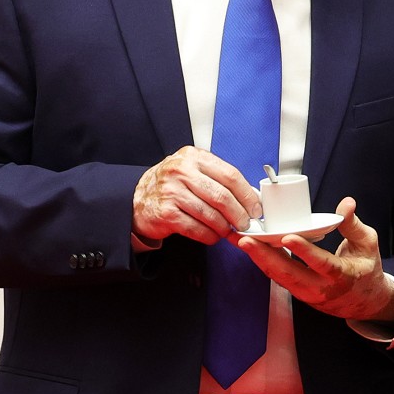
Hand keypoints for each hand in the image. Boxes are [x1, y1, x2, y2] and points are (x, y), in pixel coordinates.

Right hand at [132, 146, 262, 244]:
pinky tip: (213, 236)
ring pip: (210, 215)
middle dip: (239, 214)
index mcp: (194, 157)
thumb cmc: (173, 184)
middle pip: (222, 196)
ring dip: (224, 227)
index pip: (230, 175)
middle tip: (246, 224)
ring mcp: (172, 192)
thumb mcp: (193, 170)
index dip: (247, 195)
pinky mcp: (165, 213)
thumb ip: (218, 178)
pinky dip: (209, 236)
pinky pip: (196, 229)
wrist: (138, 197)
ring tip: (228, 231)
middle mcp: (182, 171)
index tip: (256, 208)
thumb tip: (250, 197)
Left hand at [232, 197, 393, 322]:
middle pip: (290, 274)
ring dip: (259, 260)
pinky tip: (251, 249)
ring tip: (242, 242)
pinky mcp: (297, 293)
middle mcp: (321, 288)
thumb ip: (353, 224)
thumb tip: (346, 204)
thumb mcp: (368, 244)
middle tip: (248, 240)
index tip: (289, 237)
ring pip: (279, 278)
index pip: (322, 264)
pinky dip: (263, 263)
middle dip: (266, 257)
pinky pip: (278, 278)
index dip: (304, 251)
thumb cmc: (366, 270)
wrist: (363, 303)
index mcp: (342, 276)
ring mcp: (307, 294)